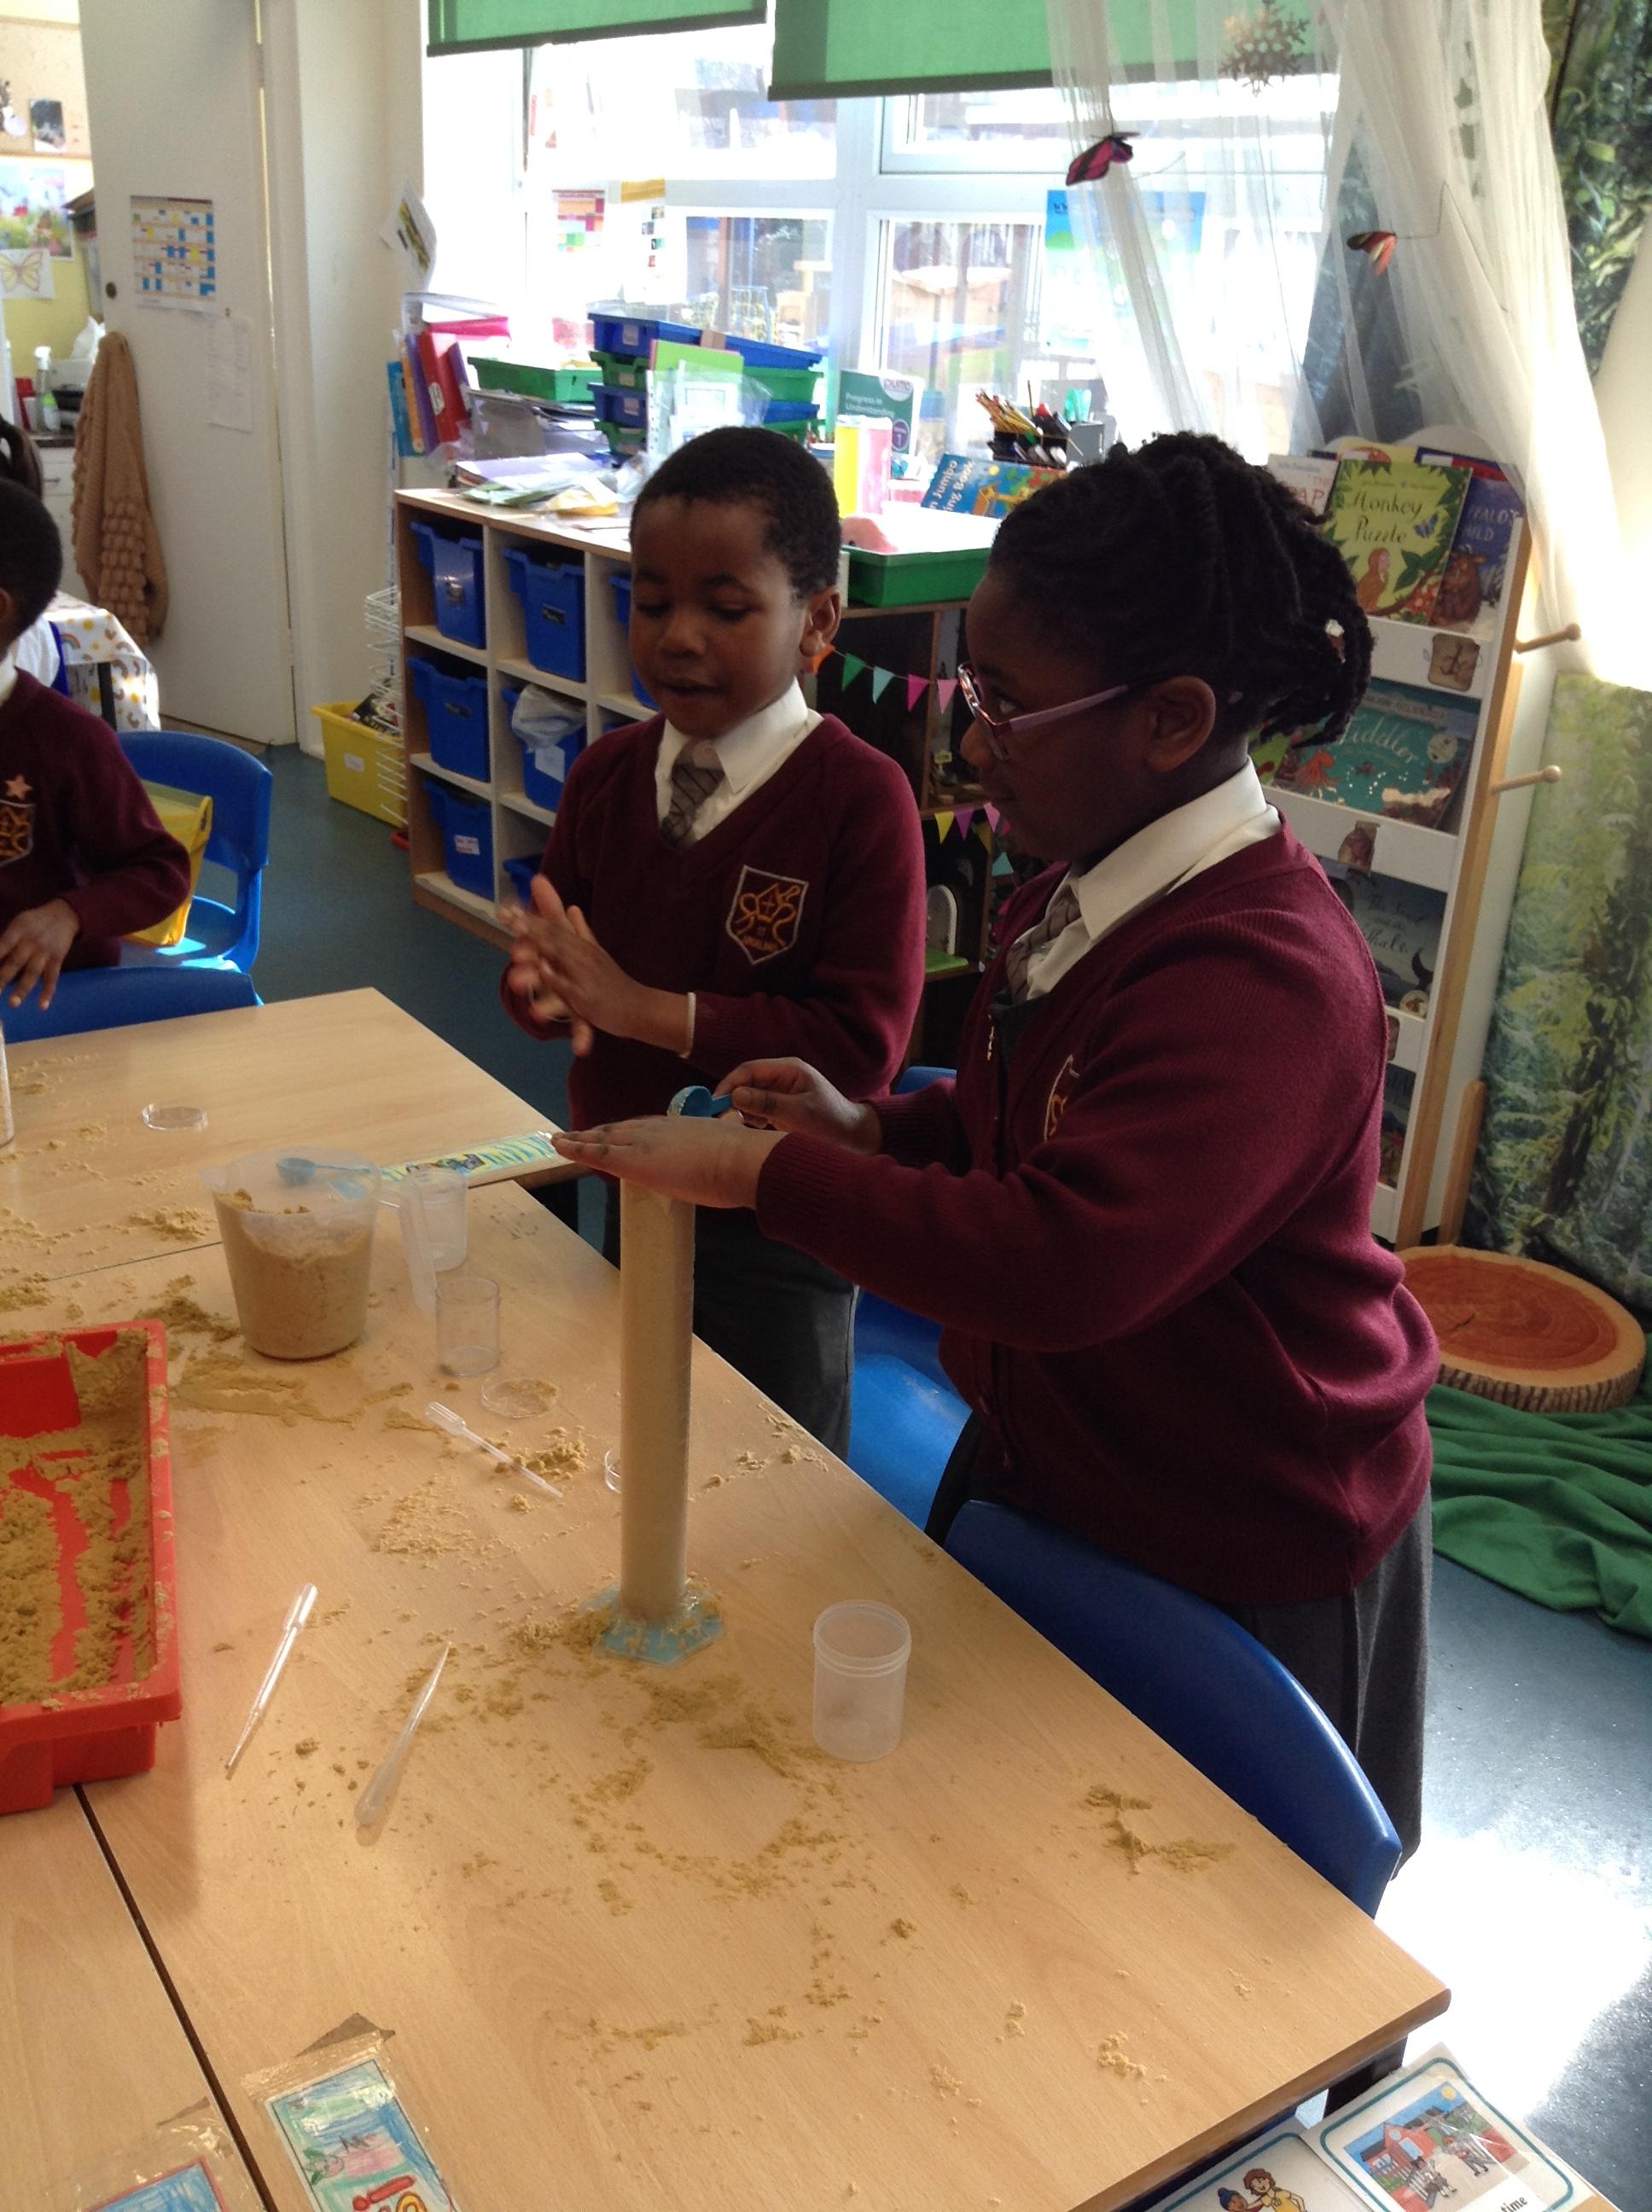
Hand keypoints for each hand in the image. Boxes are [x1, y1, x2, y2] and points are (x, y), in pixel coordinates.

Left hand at [0, 898, 79, 1009]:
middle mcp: (31, 942)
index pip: (2, 946)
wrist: (65, 915)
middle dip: (2, 979)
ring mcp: (45, 953)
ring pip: (33, 973)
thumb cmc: (35, 921)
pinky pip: (52, 978)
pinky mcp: (57, 960)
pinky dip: (48, 993)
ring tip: (13, 1004)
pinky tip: (42, 1006)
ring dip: (22, 989)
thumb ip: (6, 940)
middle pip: (15, 963)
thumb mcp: (19, 923)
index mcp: (19, 930)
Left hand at [510, 878, 688, 1053]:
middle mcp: (584, 955)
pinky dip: (555, 976)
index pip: (555, 928)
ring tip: (517, 937)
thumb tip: (571, 907)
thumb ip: (582, 932)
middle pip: (555, 937)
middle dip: (531, 926)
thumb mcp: (598, 953)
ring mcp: (586, 975)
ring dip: (539, 946)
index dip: (532, 919)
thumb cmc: (616, 983)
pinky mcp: (588, 996)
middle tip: (508, 916)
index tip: (508, 909)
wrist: (640, 1007)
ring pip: (560, 957)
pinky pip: (569, 986)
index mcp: (583, 946)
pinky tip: (542, 969)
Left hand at [551, 1114, 784, 1208]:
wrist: (742, 1160)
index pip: (646, 1127)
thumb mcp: (731, 1144)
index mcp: (682, 1127)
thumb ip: (723, 1146)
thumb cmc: (745, 1159)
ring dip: (582, 1139)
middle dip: (598, 1133)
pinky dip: (576, 1148)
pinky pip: (598, 1154)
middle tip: (578, 1135)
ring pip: (604, 1138)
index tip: (615, 1133)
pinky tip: (560, 1146)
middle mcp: (658, 1129)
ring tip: (561, 1140)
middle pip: (620, 1129)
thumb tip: (731, 1148)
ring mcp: (645, 1142)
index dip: (627, 1130)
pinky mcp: (635, 1161)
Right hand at [719, 1058, 879, 1154]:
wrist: (855, 1138)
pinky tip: (755, 1128)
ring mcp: (782, 1091)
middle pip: (747, 1081)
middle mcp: (783, 1076)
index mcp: (788, 1069)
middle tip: (721, 1118)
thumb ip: (767, 1103)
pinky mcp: (782, 1106)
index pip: (749, 1070)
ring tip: (742, 1125)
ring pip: (750, 1095)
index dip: (729, 1084)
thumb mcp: (798, 1113)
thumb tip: (735, 1095)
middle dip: (732, 1098)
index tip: (715, 1103)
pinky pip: (757, 1107)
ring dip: (742, 1109)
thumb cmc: (831, 1123)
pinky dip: (751, 1117)